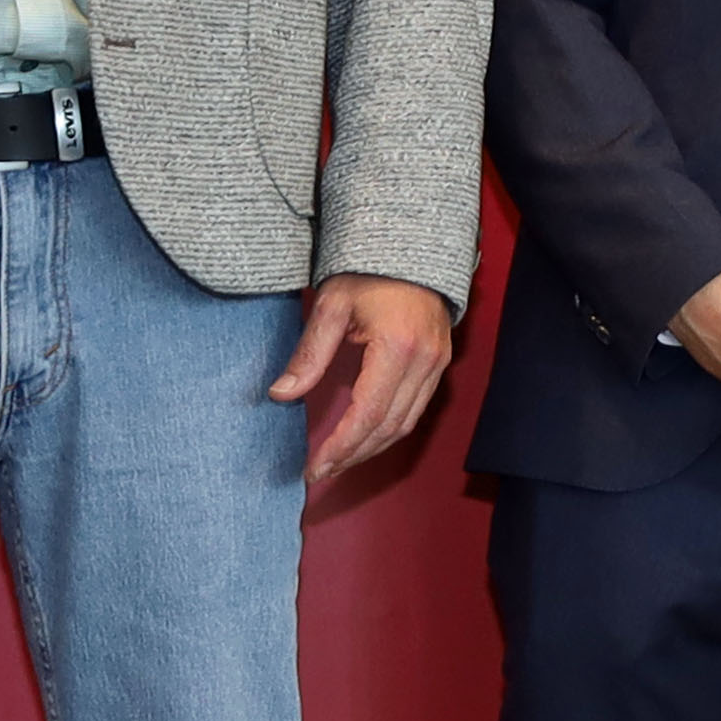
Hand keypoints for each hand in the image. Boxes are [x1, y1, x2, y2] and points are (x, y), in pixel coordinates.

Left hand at [274, 273, 458, 483]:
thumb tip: (281, 394)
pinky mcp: (439, 364)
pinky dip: (388, 429)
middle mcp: (425, 363)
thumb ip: (309, 353)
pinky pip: (416, 409)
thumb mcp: (331, 306)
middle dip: (353, 455)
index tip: (315, 467)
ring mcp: (437, 364)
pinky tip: (365, 436)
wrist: (411, 249)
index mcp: (397, 348)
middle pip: (389, 427)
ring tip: (339, 461)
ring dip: (372, 448)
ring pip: (406, 424)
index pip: (367, 414)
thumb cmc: (369, 271)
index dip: (340, 447)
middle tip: (321, 471)